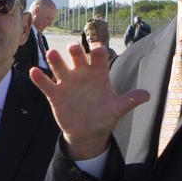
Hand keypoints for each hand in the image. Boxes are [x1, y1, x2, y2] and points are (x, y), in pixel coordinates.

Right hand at [29, 43, 149, 160]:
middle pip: (77, 57)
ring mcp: (67, 83)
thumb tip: (148, 95)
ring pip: (59, 67)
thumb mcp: (117, 109)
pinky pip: (46, 84)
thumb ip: (129, 100)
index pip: (98, 58)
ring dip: (55, 60)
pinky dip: (39, 78)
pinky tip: (34, 72)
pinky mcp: (55, 94)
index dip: (97, 52)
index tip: (98, 49)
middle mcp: (81, 74)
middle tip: (73, 48)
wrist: (87, 132)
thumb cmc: (103, 116)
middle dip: (75, 52)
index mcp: (98, 74)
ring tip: (51, 54)